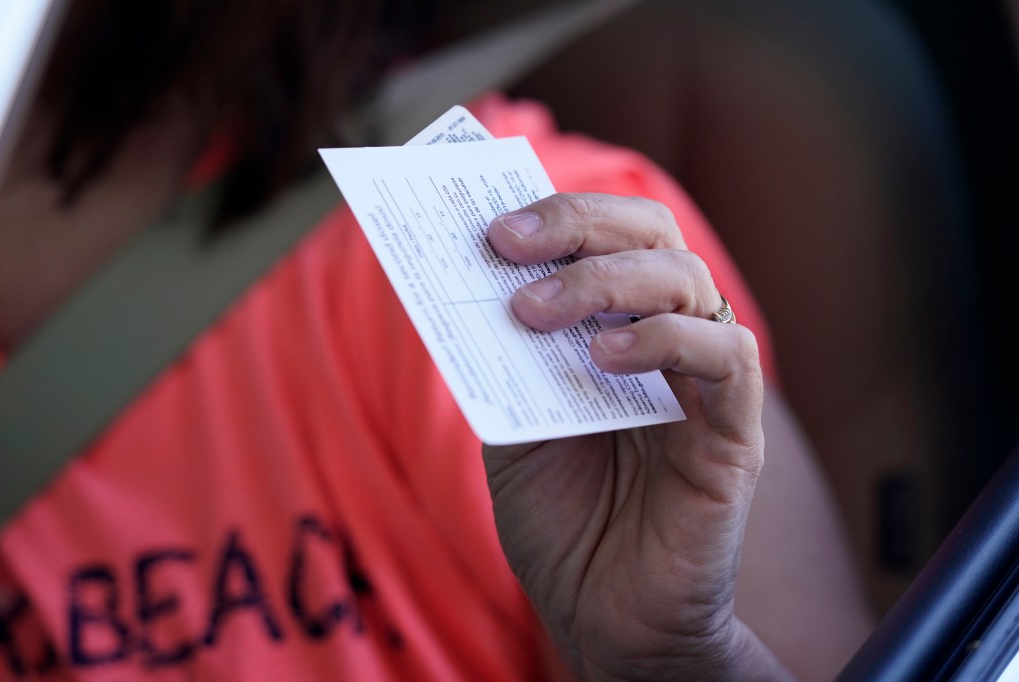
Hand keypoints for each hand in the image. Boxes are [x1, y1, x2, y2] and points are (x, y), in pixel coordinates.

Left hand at [483, 193, 791, 680]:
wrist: (601, 615)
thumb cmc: (561, 520)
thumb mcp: (512, 426)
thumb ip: (506, 361)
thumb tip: (472, 283)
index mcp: (619, 329)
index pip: (609, 238)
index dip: (559, 215)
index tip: (492, 221)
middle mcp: (668, 341)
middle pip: (652, 237)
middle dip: (577, 225)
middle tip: (507, 241)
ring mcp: (706, 384)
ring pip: (687, 280)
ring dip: (603, 281)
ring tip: (534, 312)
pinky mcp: (735, 435)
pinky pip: (726, 357)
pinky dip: (665, 340)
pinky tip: (604, 359)